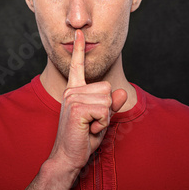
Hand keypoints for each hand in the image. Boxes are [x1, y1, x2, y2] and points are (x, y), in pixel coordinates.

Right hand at [48, 29, 126, 172]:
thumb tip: (121, 91)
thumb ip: (111, 105)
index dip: (79, 49)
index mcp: (74, 90)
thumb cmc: (83, 138)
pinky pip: (104, 110)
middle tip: (92, 122)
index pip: (77, 66)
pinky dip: (102, 123)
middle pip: (107, 88)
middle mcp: (71, 90)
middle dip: (107, 108)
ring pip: (108, 99)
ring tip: (90, 125)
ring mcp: (72, 97)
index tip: (79, 33)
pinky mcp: (77, 108)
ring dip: (104, 117)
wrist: (67, 156)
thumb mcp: (101, 119)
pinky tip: (88, 129)